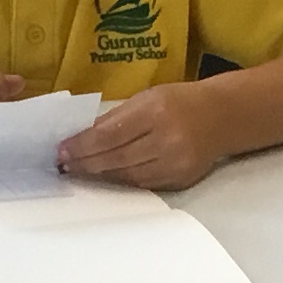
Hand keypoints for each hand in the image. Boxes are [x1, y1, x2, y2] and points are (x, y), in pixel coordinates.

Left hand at [59, 82, 224, 189]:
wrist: (221, 117)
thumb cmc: (179, 102)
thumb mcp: (147, 97)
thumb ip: (117, 117)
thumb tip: (83, 137)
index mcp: (156, 112)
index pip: (109, 135)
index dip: (82, 146)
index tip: (61, 150)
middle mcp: (167, 140)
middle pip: (116, 158)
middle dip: (86, 163)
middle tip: (63, 165)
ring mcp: (174, 164)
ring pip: (127, 176)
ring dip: (99, 175)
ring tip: (79, 171)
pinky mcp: (179, 180)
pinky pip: (142, 184)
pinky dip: (120, 181)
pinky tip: (105, 177)